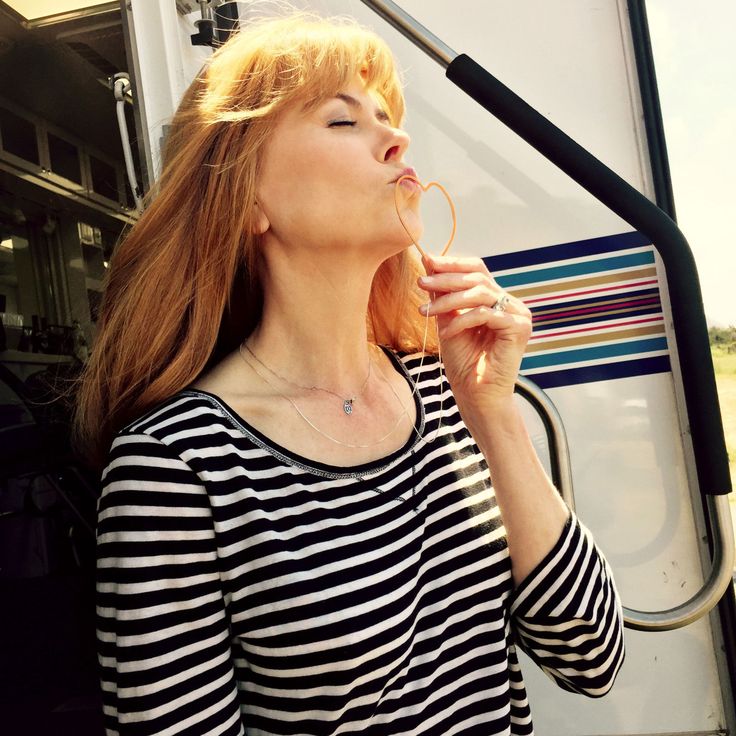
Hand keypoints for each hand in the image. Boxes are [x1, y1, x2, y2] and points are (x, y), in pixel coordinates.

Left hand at [418, 254, 531, 408]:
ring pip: (480, 293)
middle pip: (478, 278)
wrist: (476, 396)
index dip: (452, 264)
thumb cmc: (463, 363)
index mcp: (497, 300)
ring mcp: (519, 315)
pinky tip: (447, 333)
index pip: (477, 270)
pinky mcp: (519, 328)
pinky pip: (485, 314)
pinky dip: (462, 321)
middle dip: (445, 279)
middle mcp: (511, 304)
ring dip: (448, 301)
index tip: (426, 261)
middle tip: (420, 282)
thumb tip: (428, 262)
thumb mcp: (447, 322)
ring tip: (425, 312)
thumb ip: (442, 295)